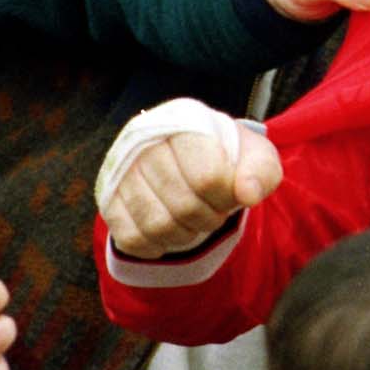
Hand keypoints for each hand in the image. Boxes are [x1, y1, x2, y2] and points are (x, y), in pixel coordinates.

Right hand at [103, 116, 282, 256]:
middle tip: (213, 213)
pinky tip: (168, 232)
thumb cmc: (224, 157)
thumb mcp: (255, 156)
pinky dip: (156, 246)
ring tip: (193, 222)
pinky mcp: (108, 198)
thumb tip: (248, 195)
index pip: (207, 178)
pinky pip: (130, 238)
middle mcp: (146, 142)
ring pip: (156, 226)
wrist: (187, 158)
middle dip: (207, 219)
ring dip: (184, 235)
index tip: (230, 194)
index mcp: (184, 122)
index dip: (225, 197)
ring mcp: (122, 171)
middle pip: (182, 206)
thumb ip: (261, 171)